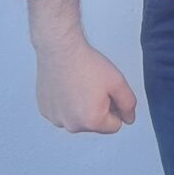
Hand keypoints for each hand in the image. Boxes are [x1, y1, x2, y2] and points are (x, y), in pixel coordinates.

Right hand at [28, 0, 137, 134]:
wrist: (60, 49)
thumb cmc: (87, 64)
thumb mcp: (118, 82)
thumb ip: (128, 104)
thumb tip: (128, 119)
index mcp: (92, 121)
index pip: (114, 126)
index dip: (114, 107)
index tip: (105, 92)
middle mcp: (72, 126)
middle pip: (95, 124)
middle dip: (97, 108)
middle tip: (92, 87)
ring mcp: (56, 119)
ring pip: (77, 119)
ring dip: (81, 107)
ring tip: (78, 85)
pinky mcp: (45, 110)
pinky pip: (62, 112)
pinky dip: (66, 103)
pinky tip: (66, 86)